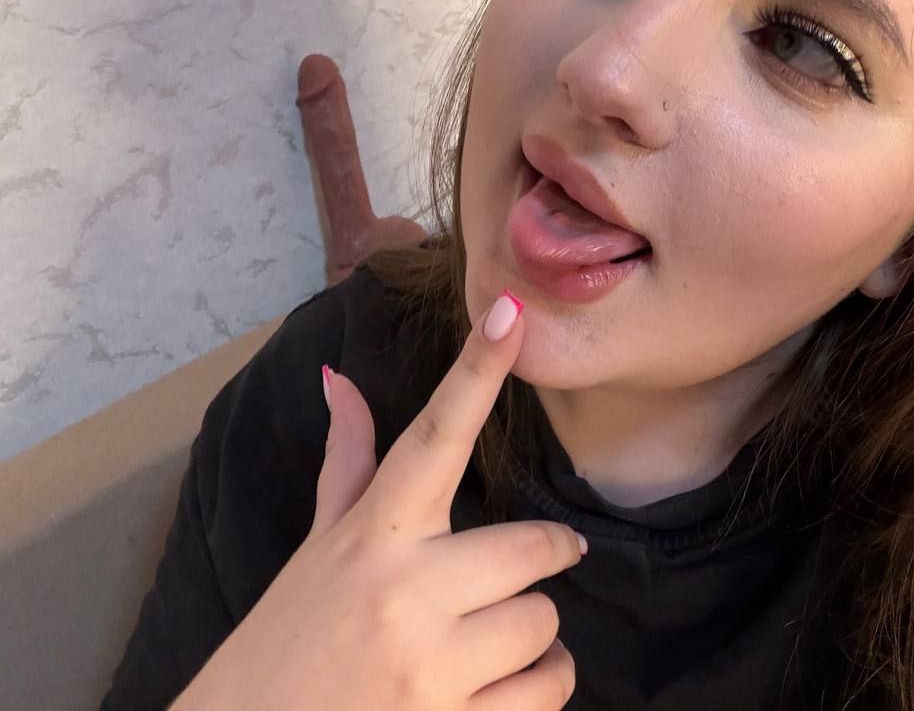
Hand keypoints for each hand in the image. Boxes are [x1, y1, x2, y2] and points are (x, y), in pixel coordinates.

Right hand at [172, 289, 584, 709]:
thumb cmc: (292, 635)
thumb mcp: (319, 545)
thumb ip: (348, 463)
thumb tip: (340, 378)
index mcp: (373, 534)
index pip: (433, 436)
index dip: (476, 371)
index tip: (510, 313)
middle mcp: (404, 590)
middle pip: (535, 547)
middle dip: (534, 565)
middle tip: (505, 579)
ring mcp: (431, 662)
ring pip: (547, 624)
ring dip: (529, 638)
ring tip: (476, 647)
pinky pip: (549, 690)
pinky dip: (536, 689)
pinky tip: (489, 689)